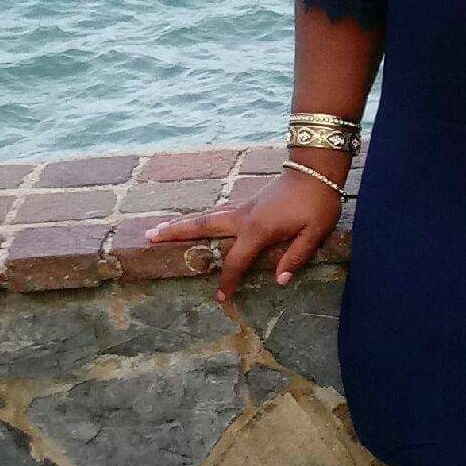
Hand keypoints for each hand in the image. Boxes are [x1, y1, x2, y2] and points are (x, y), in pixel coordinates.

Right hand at [142, 168, 344, 301]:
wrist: (317, 168)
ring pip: (208, 216)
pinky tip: (197, 223)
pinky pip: (219, 213)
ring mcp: (245, 206)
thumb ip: (296, 256)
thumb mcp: (315, 232)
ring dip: (183, 223)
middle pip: (204, 226)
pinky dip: (203, 219)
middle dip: (176, 232)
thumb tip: (280, 281)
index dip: (229, 281)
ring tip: (158, 229)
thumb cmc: (318, 201)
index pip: (236, 260)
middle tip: (148, 236)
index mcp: (258, 229)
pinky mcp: (250, 201)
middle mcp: (244, 216)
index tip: (221, 298)